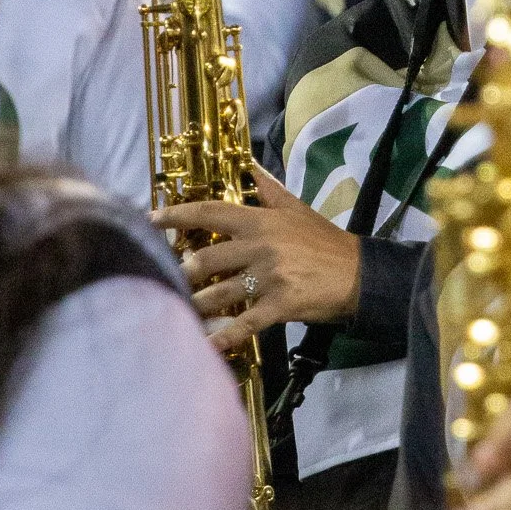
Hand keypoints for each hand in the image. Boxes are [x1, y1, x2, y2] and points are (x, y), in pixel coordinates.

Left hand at [158, 163, 360, 351]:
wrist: (358, 273)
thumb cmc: (324, 241)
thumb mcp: (297, 208)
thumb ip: (268, 189)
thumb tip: (249, 165)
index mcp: (260, 221)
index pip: (210, 212)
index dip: (177, 215)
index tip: (151, 219)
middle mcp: (260, 246)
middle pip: (206, 258)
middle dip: (182, 272)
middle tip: (167, 279)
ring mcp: (268, 277)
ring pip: (218, 293)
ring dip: (194, 304)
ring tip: (178, 310)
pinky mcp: (278, 305)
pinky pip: (243, 323)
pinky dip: (221, 336)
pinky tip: (204, 344)